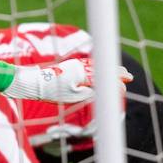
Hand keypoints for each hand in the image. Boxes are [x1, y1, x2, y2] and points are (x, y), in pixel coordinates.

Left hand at [12, 57, 131, 103]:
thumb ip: (91, 93)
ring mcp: (74, 65)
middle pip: (103, 69)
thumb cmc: (52, 91)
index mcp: (84, 74)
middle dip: (116, 73)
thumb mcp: (74, 97)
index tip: (125, 89)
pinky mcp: (68, 66)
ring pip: (96, 66)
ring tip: (119, 71)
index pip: (105, 79)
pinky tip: (99, 70)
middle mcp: (81, 67)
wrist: (33, 82)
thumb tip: (104, 91)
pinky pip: (88, 65)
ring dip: (108, 69)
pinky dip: (97, 67)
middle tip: (129, 76)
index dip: (116, 85)